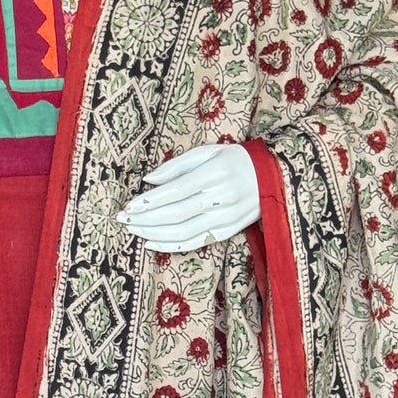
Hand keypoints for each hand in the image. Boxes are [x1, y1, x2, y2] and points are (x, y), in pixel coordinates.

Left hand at [121, 143, 259, 252]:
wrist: (273, 176)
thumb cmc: (235, 160)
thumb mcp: (208, 151)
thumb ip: (177, 165)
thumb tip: (148, 180)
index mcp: (215, 173)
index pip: (176, 191)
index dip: (151, 201)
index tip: (129, 206)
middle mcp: (221, 197)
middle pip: (176, 213)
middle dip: (146, 219)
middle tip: (123, 220)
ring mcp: (226, 217)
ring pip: (184, 231)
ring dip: (154, 234)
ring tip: (134, 231)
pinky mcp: (228, 231)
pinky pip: (196, 242)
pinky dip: (171, 246)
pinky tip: (152, 244)